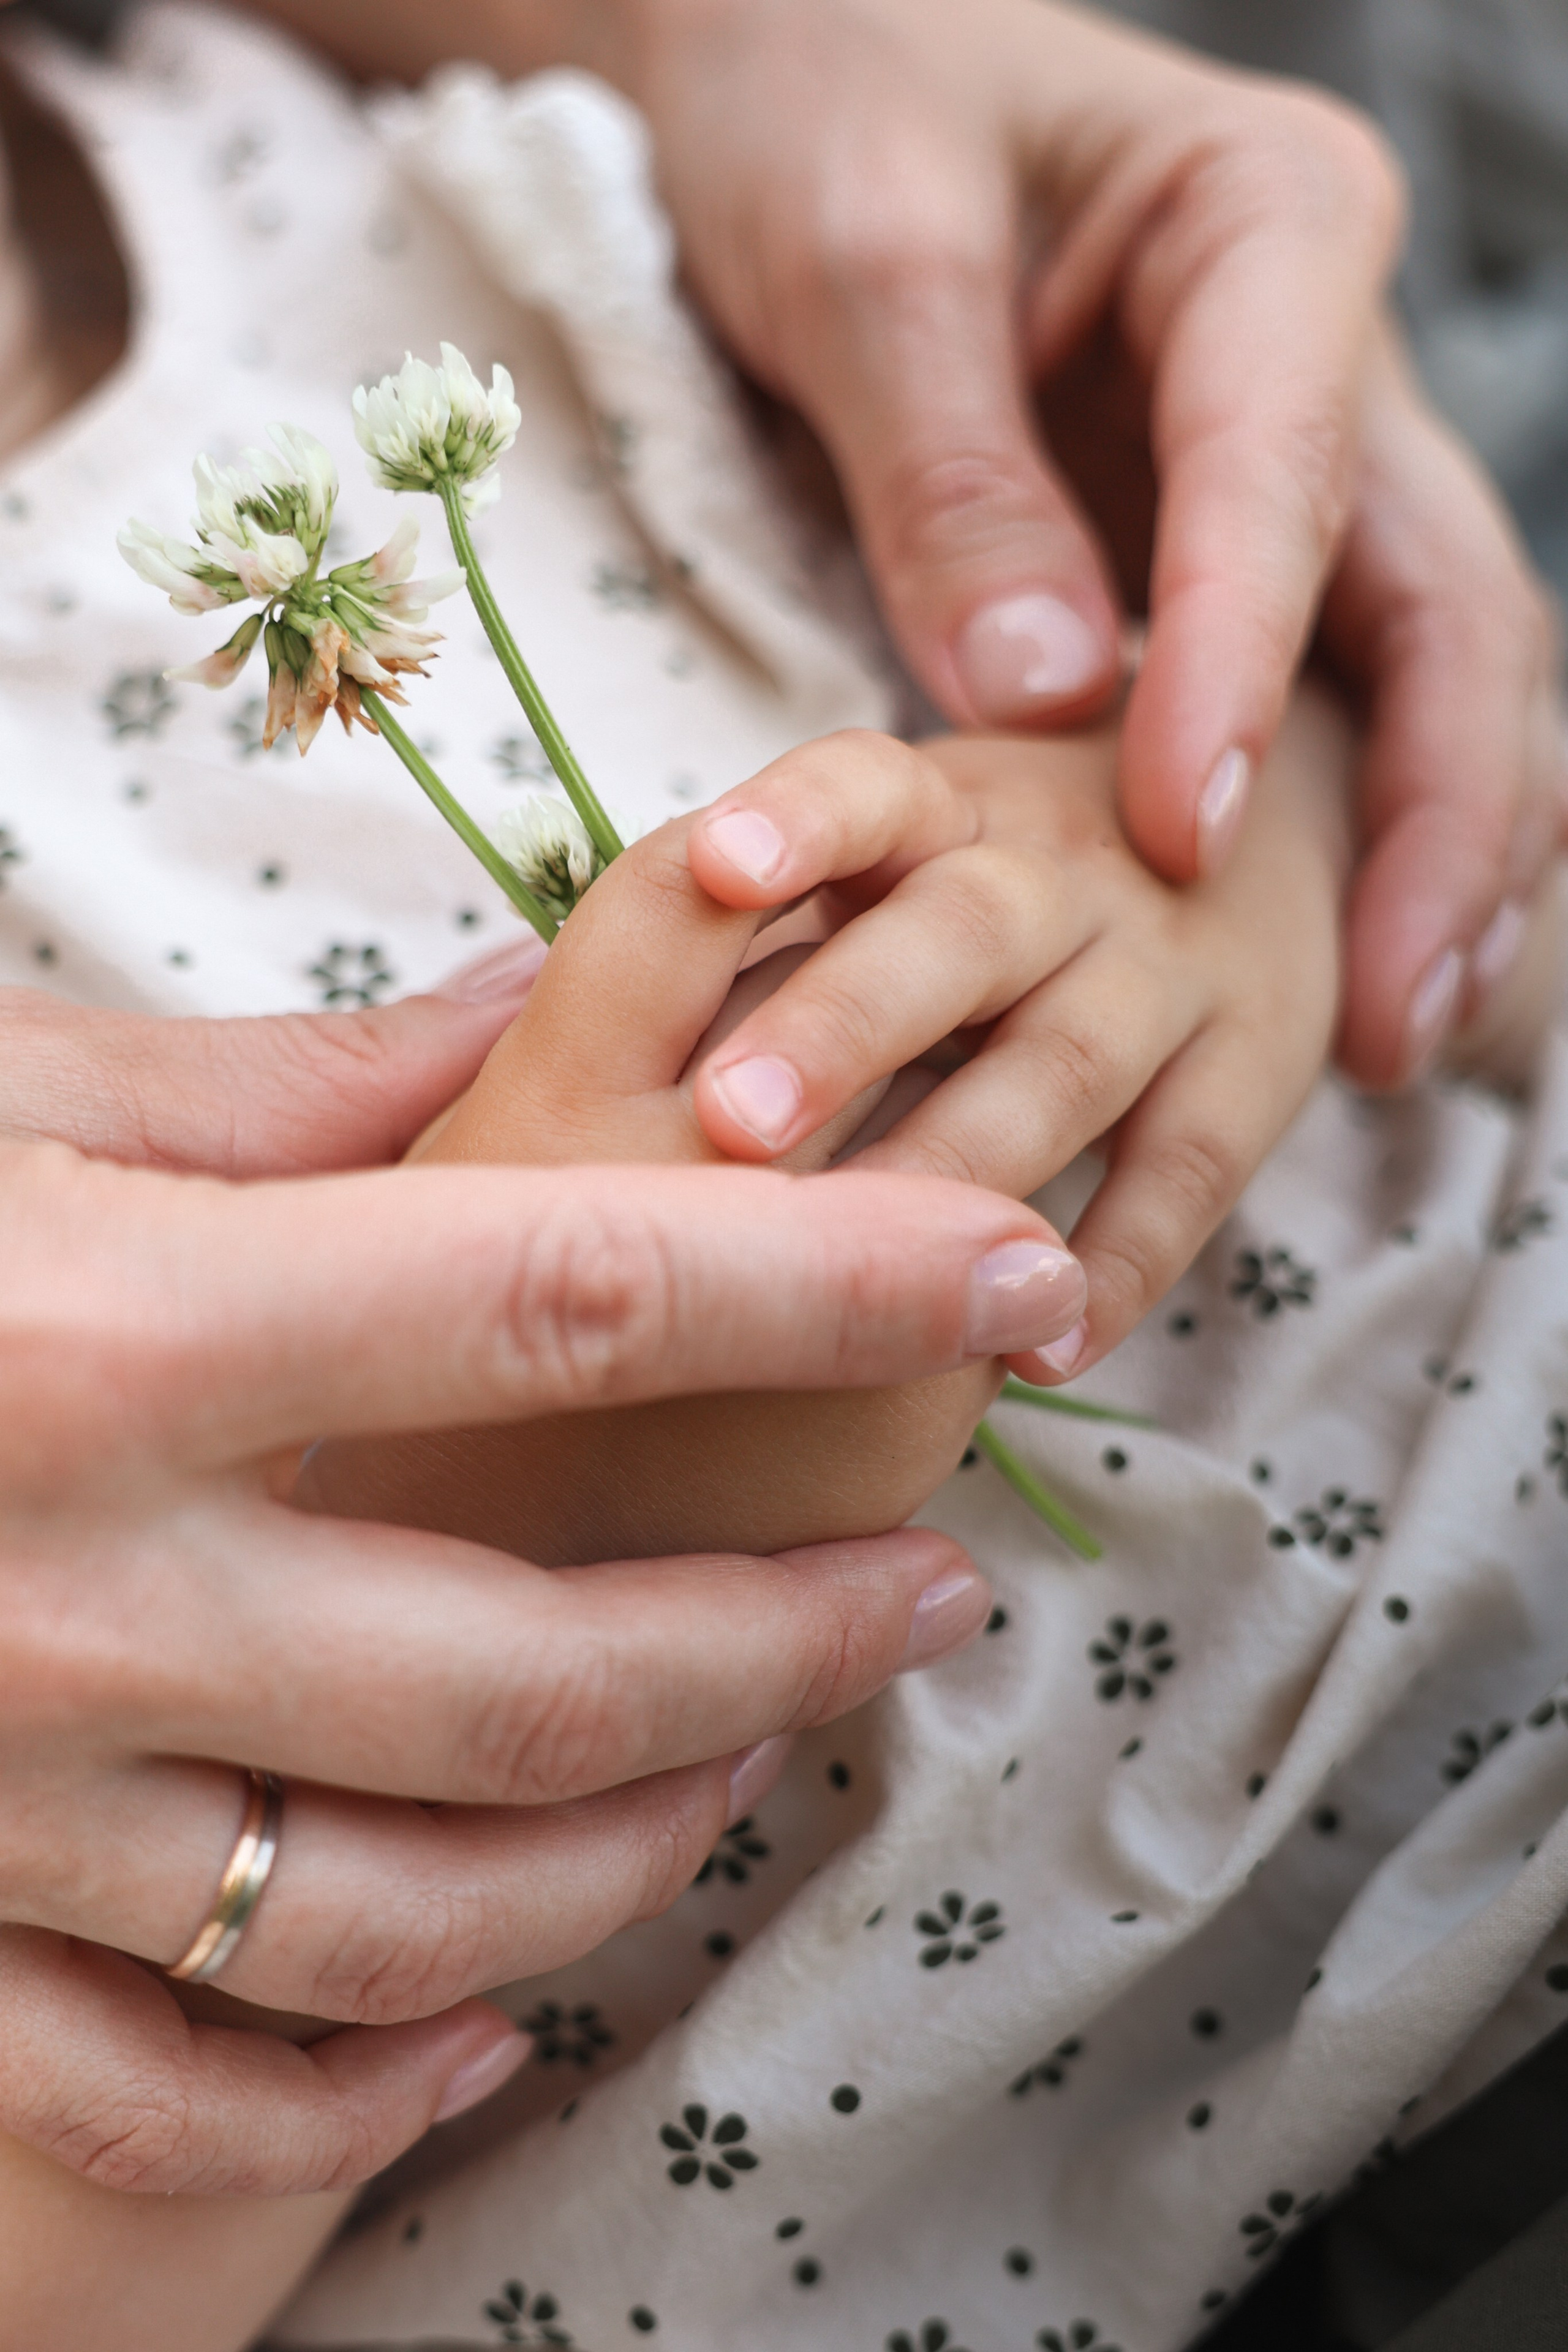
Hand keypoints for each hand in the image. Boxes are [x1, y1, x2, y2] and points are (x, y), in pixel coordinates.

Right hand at [0, 975, 1071, 2196]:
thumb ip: (286, 1090)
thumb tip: (538, 1022)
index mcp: (109, 1334)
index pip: (579, 1295)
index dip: (838, 1279)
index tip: (1019, 1270)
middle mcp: (69, 1593)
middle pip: (543, 1665)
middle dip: (792, 1634)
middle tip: (938, 1583)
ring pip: (412, 1906)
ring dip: (640, 1846)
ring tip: (764, 1751)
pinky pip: (189, 2098)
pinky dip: (370, 2095)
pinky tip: (500, 2033)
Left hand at [268, 0, 1562, 1089]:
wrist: (797, 59)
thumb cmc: (820, 103)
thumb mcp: (854, 256)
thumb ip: (946, 469)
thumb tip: (1052, 697)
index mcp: (1261, 223)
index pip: (1281, 474)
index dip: (1244, 668)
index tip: (1185, 841)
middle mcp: (1323, 350)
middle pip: (1441, 600)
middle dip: (1434, 816)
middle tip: (1384, 1014)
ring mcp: (1299, 459)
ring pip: (1425, 673)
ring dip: (1429, 858)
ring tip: (1388, 1040)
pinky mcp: (1238, 549)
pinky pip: (1333, 703)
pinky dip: (1347, 838)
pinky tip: (1329, 974)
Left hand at [308, 702, 1339, 1574]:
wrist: (1256, 799)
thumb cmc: (997, 878)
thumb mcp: (906, 848)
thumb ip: (776, 921)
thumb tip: (542, 1019)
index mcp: (940, 801)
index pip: (862, 786)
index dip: (794, 822)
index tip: (714, 869)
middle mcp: (1057, 858)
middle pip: (954, 930)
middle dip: (846, 1020)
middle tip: (728, 1125)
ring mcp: (1168, 953)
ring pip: (1065, 1053)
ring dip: (965, 1151)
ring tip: (855, 1256)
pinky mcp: (1258, 1054)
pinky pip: (1188, 1166)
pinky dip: (1122, 1258)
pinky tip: (1037, 1353)